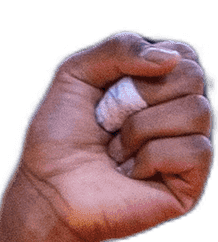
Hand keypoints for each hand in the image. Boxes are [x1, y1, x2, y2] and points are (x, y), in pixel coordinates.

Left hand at [1, 31, 210, 241]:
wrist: (45, 194)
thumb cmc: (57, 142)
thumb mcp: (76, 76)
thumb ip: (120, 47)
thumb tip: (171, 59)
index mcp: (159, 90)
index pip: (183, 55)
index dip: (145, 66)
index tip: (112, 90)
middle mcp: (178, 117)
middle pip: (193, 76)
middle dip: (141, 96)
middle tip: (110, 125)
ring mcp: (185, 150)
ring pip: (197, 111)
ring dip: (141, 129)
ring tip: (115, 153)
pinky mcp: (188, 184)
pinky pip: (195, 149)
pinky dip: (153, 158)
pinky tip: (130, 175)